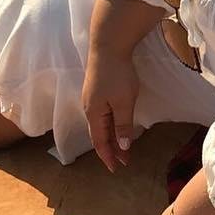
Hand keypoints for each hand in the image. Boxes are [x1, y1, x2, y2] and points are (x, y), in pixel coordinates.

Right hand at [82, 48, 137, 171]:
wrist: (108, 45)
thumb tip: (123, 146)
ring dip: (113, 136)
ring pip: (102, 124)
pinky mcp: (98, 89)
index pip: (99, 142)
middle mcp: (89, 108)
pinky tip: (118, 124)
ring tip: (124, 146)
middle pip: (100, 134)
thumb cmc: (117, 74)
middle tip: (125, 161)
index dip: (108, 156)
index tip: (117, 168)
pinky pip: (104, 113)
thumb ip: (123, 125)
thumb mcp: (124, 102)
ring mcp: (93, 98)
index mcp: (94, 114)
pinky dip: (112, 124)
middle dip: (112, 149)